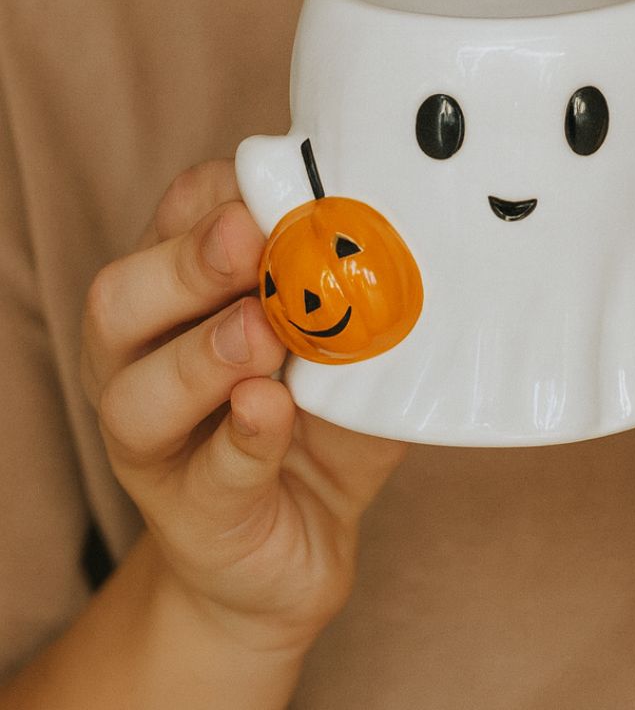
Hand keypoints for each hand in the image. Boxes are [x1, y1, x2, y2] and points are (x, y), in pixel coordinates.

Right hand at [80, 161, 406, 651]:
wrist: (303, 542)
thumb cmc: (325, 423)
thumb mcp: (350, 346)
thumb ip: (363, 297)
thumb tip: (420, 232)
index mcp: (180, 302)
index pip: (174, 222)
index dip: (217, 196)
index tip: (280, 184)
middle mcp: (144, 364)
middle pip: (123, 297)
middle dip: (188, 261)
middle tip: (251, 238)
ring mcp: (157, 446)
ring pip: (137, 392)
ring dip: (204, 351)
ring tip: (261, 331)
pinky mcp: (193, 514)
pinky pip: (208, 473)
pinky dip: (242, 437)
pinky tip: (270, 408)